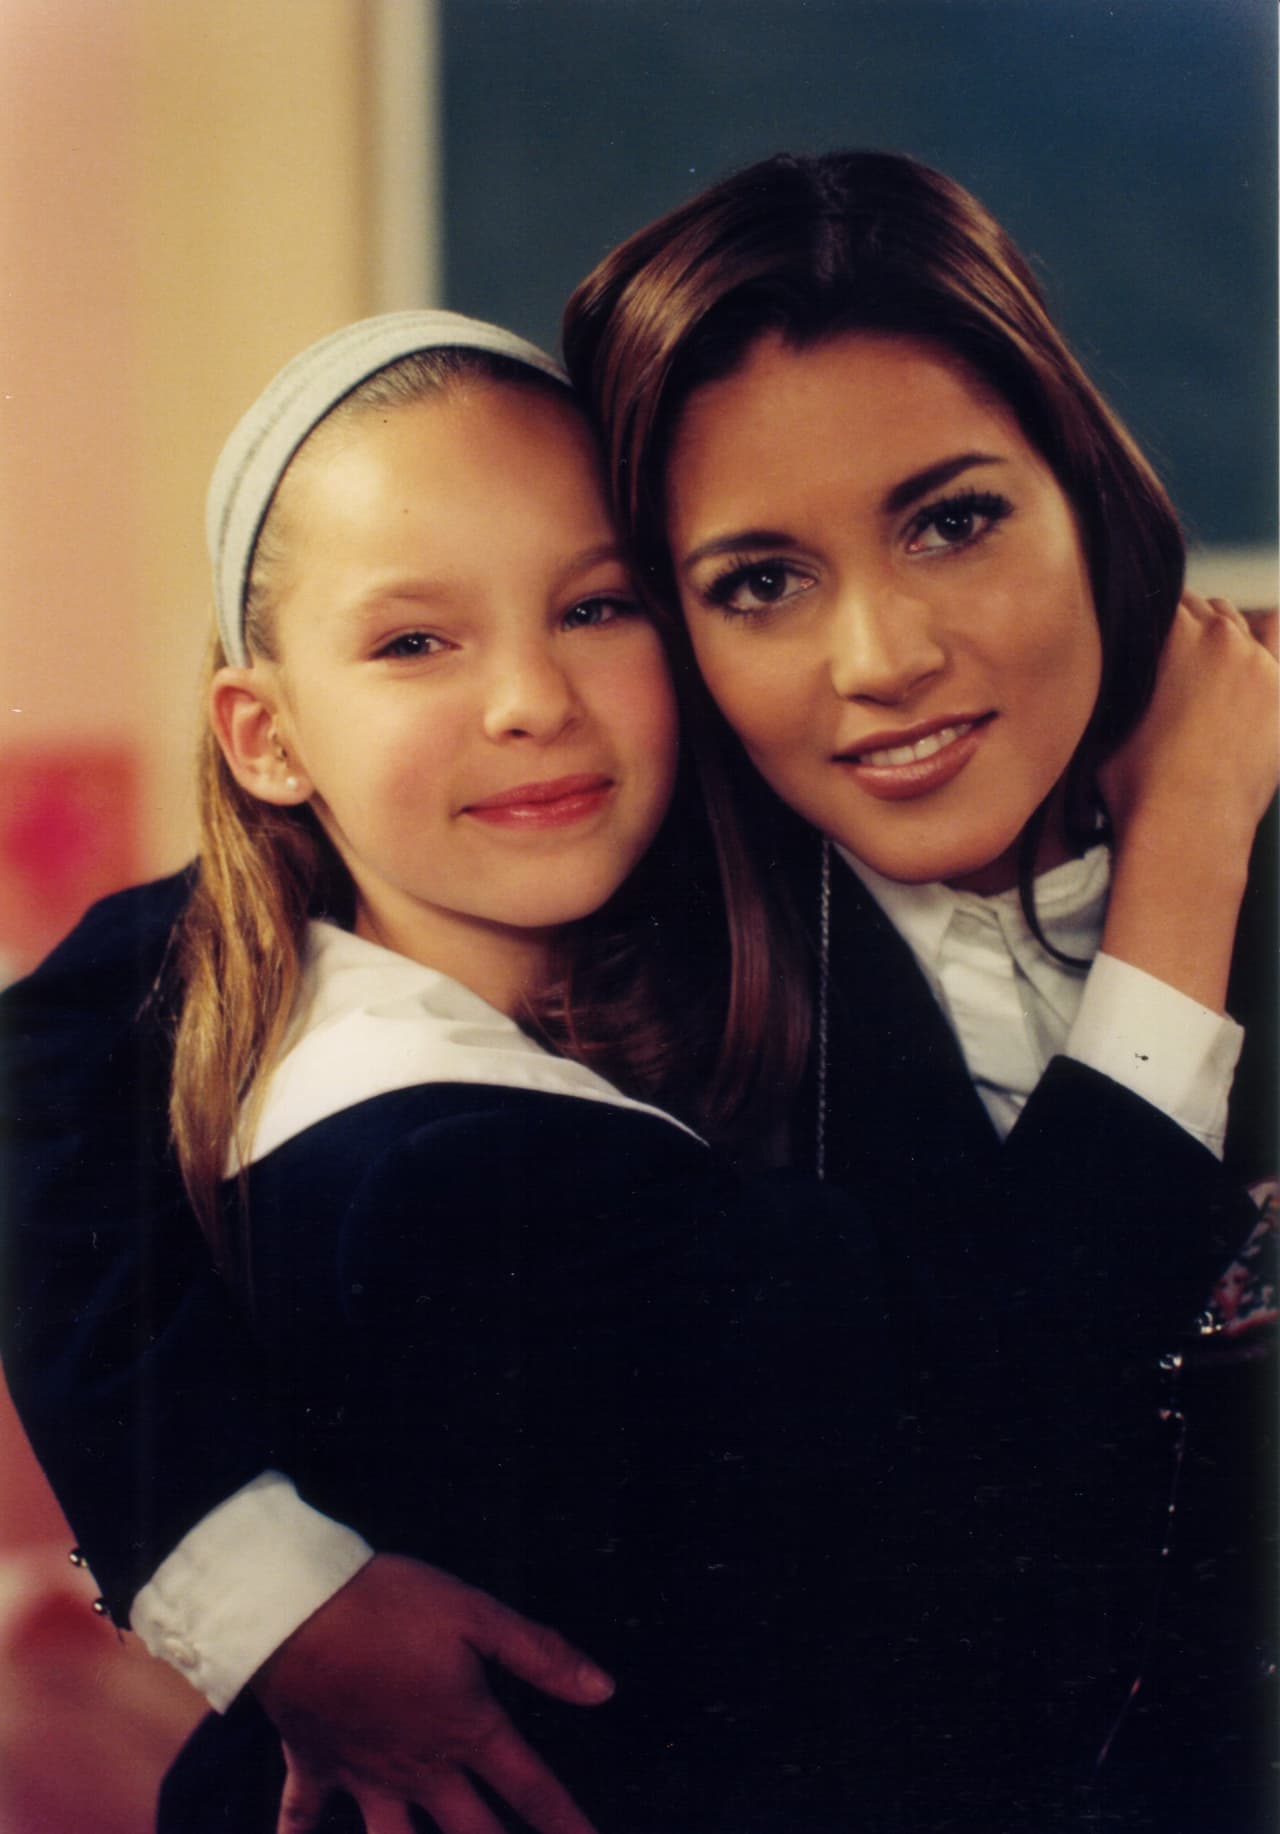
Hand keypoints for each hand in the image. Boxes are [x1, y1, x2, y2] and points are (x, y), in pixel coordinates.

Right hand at [253, 1554, 611, 1833]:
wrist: (296, 1610)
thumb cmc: (390, 1605)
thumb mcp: (476, 1615)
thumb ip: (540, 1655)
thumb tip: (603, 1690)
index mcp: (465, 1730)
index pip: (532, 1790)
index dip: (569, 1824)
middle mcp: (420, 1768)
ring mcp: (365, 1775)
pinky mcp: (315, 1763)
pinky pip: (302, 1815)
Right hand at [1100, 594, 1277, 854]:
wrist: (1188, 826)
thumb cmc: (1137, 783)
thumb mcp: (1106, 719)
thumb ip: (1116, 675)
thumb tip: (1110, 656)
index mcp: (1170, 634)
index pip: (1158, 597)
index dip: (1147, 617)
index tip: (1141, 638)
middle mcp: (1218, 636)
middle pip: (1200, 608)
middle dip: (1184, 627)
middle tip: (1169, 660)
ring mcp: (1258, 660)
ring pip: (1237, 621)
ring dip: (1220, 634)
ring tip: (1204, 665)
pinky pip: (1277, 640)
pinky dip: (1263, 641)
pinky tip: (1248, 662)